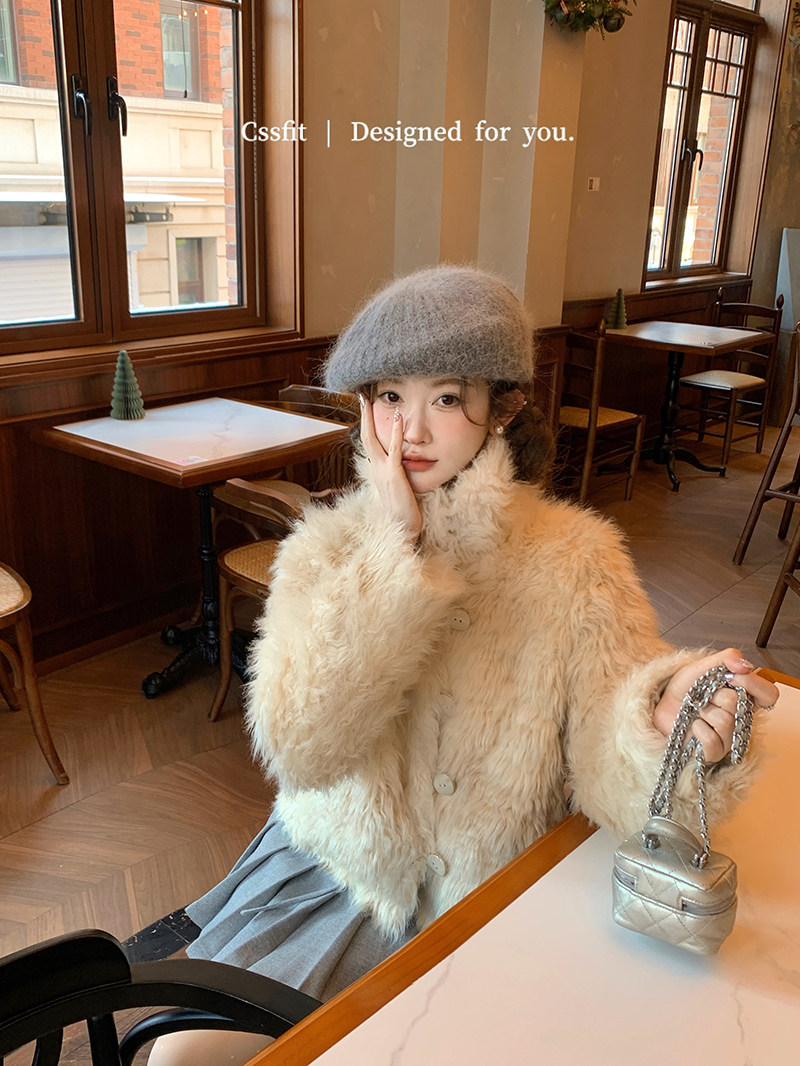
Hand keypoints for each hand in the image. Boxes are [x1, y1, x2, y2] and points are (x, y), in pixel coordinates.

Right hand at [359, 394, 422, 539]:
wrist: (403, 527)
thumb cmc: (404, 510)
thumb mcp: (398, 487)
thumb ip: (396, 474)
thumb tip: (401, 464)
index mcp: (376, 470)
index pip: (369, 443)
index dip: (366, 425)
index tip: (366, 410)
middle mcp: (376, 468)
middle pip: (365, 436)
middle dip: (363, 416)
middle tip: (362, 397)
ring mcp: (383, 470)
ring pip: (373, 439)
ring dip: (371, 418)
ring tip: (371, 399)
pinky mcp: (394, 473)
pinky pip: (394, 448)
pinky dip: (395, 431)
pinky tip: (399, 416)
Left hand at [653, 648, 777, 762]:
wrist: (661, 706)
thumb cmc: (684, 690)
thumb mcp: (702, 667)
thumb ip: (726, 659)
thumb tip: (746, 665)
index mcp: (744, 698)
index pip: (769, 694)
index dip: (752, 683)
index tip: (730, 677)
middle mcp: (741, 719)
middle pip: (737, 702)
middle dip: (714, 694)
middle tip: (704, 697)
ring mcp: (730, 739)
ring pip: (725, 720)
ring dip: (704, 711)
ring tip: (698, 711)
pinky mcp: (715, 753)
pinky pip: (712, 740)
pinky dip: (697, 728)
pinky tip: (694, 726)